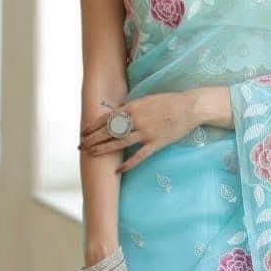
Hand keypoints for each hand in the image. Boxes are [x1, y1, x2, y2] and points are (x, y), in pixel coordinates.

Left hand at [79, 89, 201, 172]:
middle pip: (109, 131)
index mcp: (132, 107)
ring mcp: (146, 133)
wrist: (189, 107)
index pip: (107, 118)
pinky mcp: (156, 143)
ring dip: (104, 149)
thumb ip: (131, 108)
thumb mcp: (146, 100)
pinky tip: (118, 170)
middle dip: (93, 138)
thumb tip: (117, 114)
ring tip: (92, 154)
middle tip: (81, 146)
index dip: (93, 126)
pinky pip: (139, 156)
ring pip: (120, 142)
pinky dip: (128, 164)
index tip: (83, 132)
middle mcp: (136, 120)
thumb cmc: (168, 102)